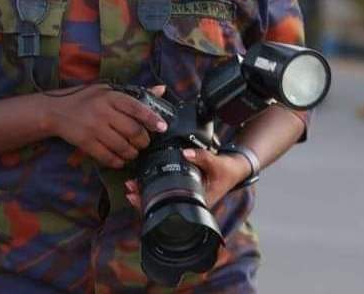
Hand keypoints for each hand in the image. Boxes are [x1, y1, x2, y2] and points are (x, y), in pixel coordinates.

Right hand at [46, 84, 166, 168]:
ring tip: (133, 151)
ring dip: (132, 153)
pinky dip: (118, 161)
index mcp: (110, 96)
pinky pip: (108, 157)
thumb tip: (162, 89)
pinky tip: (120, 159)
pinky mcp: (85, 142)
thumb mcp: (108, 90)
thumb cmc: (85, 99)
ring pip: (122, 146)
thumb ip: (134, 93)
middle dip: (143, 141)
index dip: (152, 119)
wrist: (56, 110)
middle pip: (133, 131)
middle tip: (144, 142)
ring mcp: (93, 128)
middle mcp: (103, 111)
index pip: (136, 108)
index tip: (162, 127)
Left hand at [124, 147, 250, 210]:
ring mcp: (184, 198)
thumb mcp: (216, 163)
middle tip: (129, 189)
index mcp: (196, 205)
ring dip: (145, 193)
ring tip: (131, 184)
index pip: (168, 211)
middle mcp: (188, 204)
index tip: (135, 196)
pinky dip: (153, 187)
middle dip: (142, 200)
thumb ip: (201, 157)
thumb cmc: (226, 171)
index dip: (149, 206)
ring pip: (161, 201)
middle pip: (160, 208)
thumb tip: (185, 152)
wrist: (233, 170)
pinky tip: (143, 180)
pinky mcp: (183, 189)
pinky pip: (165, 192)